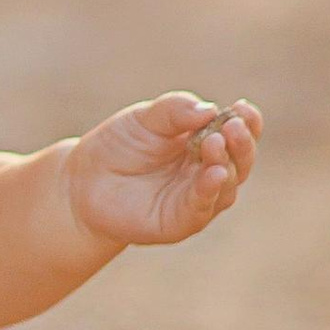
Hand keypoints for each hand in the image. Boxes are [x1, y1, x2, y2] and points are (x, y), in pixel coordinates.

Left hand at [66, 94, 261, 249]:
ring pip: (227, 185)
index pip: (237, 132)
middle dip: (241, 143)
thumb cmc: (119, 146)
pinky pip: (202, 207)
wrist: (83, 181)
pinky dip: (210, 190)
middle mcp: (208, 172)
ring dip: (226, 164)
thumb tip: (210, 109)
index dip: (247, 122)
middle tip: (231, 126)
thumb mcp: (145, 118)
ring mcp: (197, 198)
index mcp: (206, 142)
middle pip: (240, 160)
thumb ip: (175, 110)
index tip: (243, 108)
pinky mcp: (181, 221)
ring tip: (215, 143)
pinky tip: (213, 174)